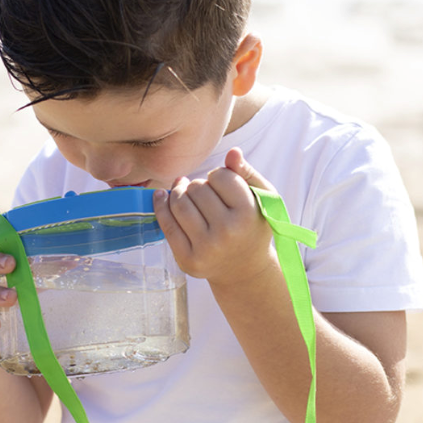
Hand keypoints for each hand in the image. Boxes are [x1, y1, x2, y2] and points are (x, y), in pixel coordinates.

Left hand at [152, 148, 276, 286]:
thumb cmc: (253, 227)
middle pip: (197, 188)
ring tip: (184, 192)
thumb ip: (247, 173)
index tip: (222, 185)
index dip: (219, 176)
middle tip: (203, 193)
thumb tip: (232, 151)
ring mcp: (206, 248)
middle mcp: (227, 232)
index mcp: (248, 214)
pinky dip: (161, 205)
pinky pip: (166, 223)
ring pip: (179, 202)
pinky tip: (162, 196)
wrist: (244, 270)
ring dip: (179, 192)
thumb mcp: (262, 199)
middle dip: (198, 185)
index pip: (220, 176)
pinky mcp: (187, 259)